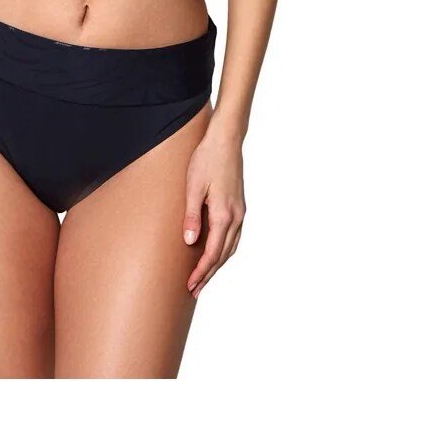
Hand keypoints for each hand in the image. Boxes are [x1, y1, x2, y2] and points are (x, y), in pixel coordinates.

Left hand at [182, 117, 245, 298]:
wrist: (226, 140)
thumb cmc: (206, 160)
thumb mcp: (193, 187)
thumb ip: (191, 216)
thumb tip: (190, 242)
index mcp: (224, 214)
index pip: (212, 252)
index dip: (201, 271)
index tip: (190, 285)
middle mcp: (236, 217)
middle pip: (223, 255)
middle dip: (209, 273)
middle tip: (194, 290)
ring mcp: (240, 212)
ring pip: (231, 247)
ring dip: (218, 264)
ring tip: (204, 277)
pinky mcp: (239, 206)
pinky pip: (234, 236)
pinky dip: (225, 250)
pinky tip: (217, 253)